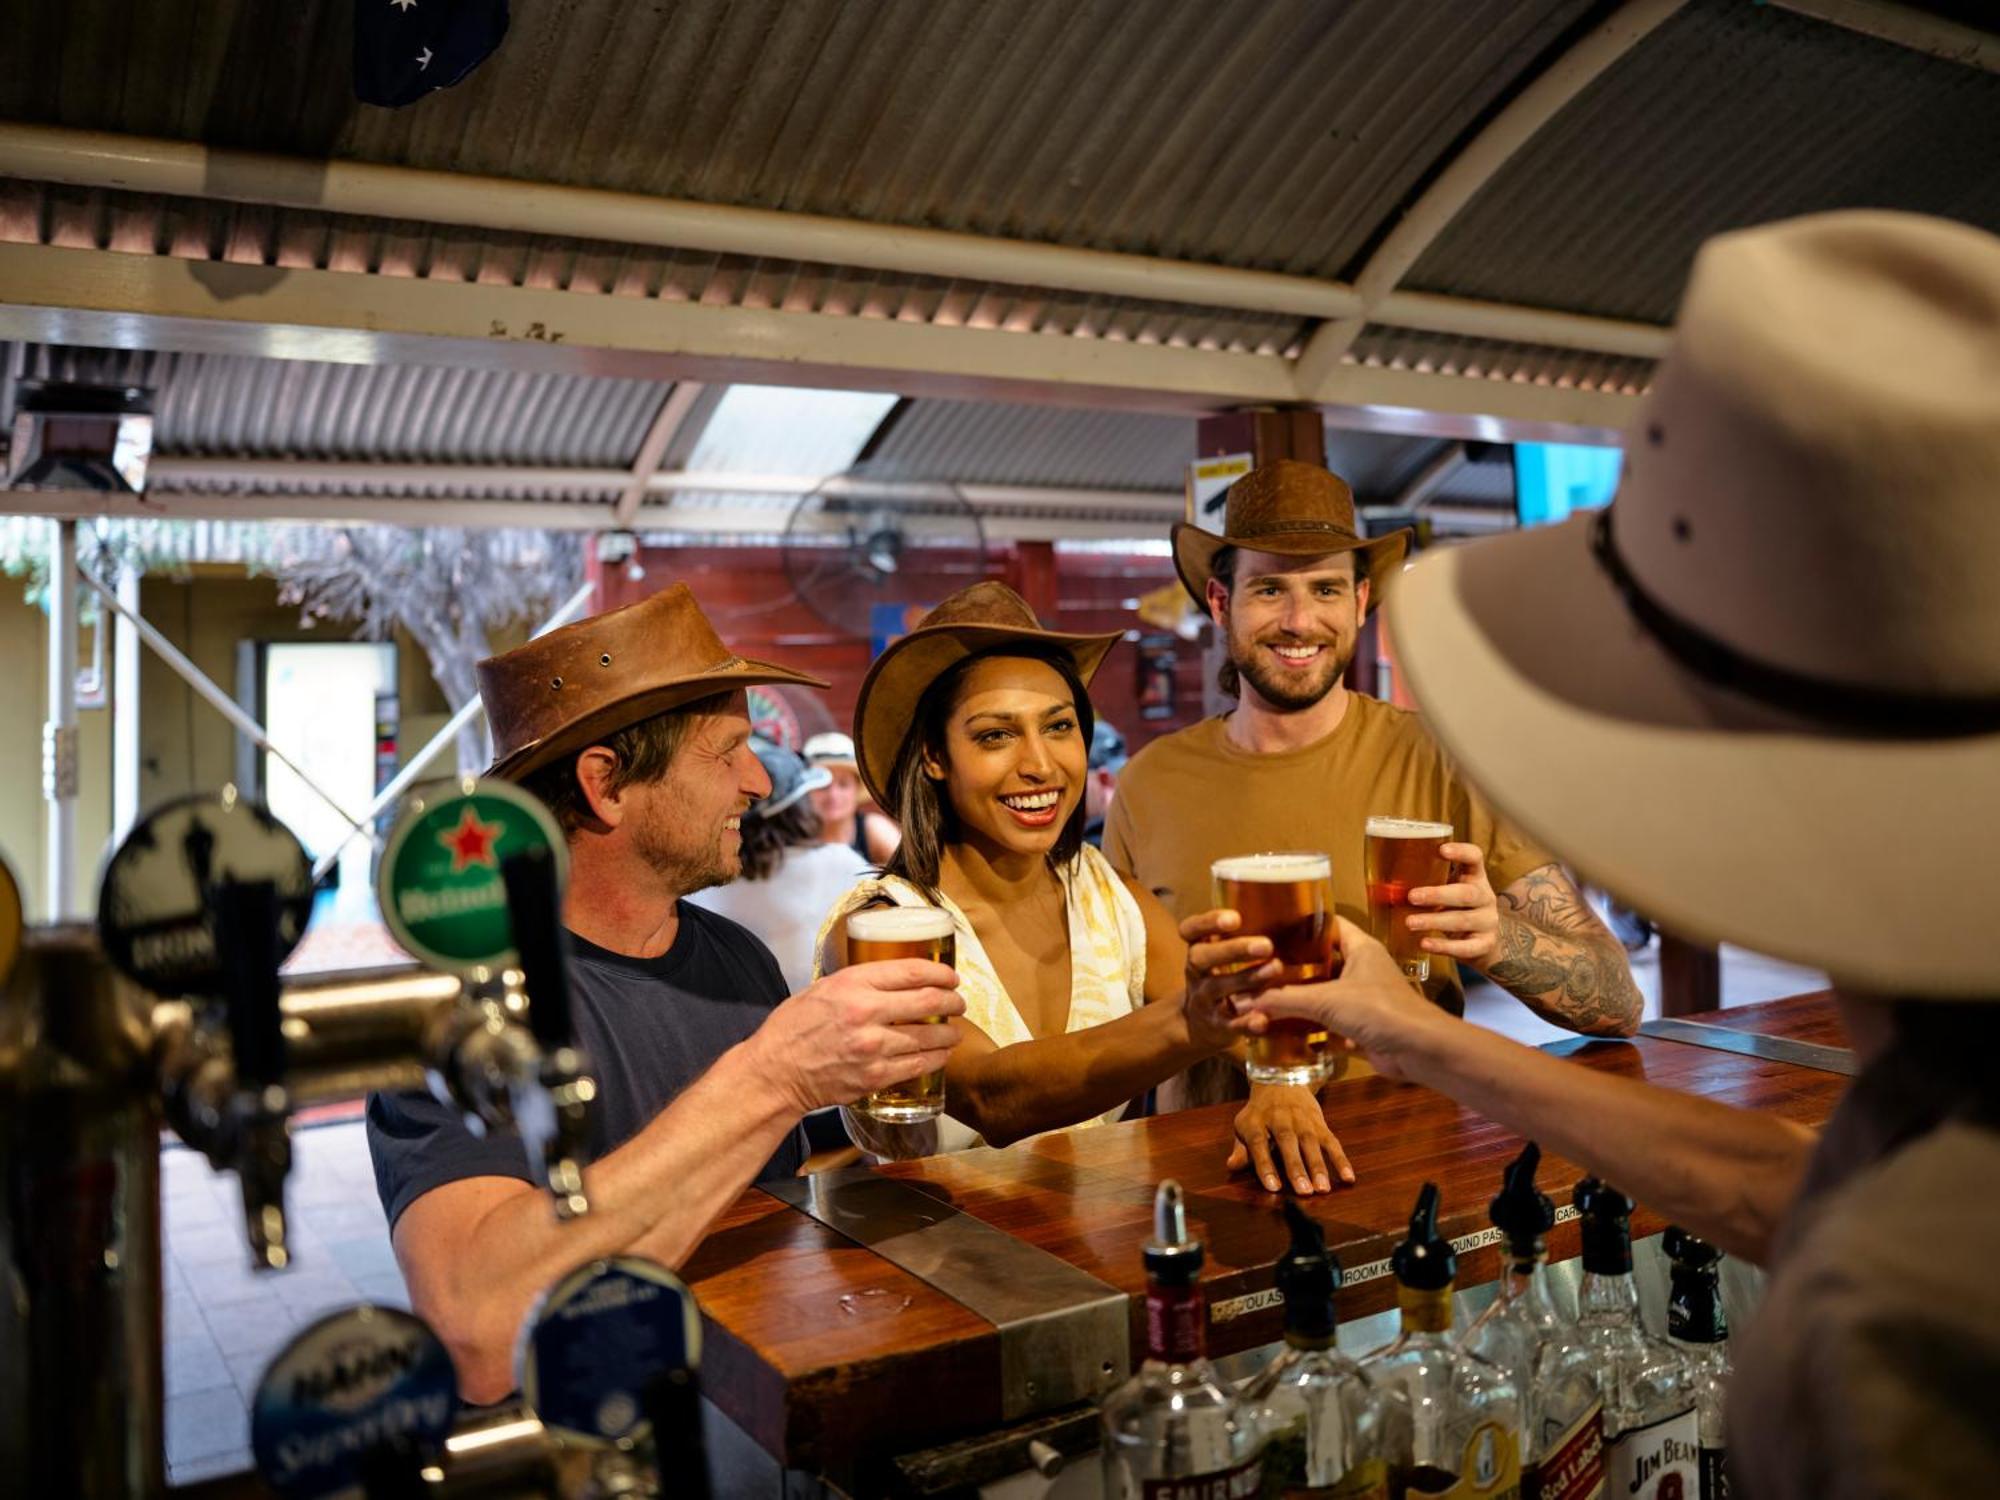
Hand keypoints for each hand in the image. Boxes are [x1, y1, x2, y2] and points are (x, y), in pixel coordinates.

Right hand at [749, 960, 963, 1114]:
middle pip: (928, 1001)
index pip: (912, 972)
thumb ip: (859, 982)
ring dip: (949, 1033)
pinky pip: (917, 1065)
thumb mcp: (823, 988)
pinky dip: (936, 1058)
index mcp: (853, 984)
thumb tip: (894, 979)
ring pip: (929, 1036)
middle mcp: (866, 1012)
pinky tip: (941, 1054)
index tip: (951, 977)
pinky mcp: (875, 1076)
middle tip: (959, 1003)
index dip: (940, 973)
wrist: (776, 1072)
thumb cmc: (793, 1027)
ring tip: (955, 1032)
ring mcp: (873, 1047)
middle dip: (952, 1001)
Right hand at [1178, 907, 1281, 1051]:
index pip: (1191, 929)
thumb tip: (1306, 914)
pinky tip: (1263, 1019)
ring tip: (1275, 970)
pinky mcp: (1217, 1026)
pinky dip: (1245, 1022)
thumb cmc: (1226, 975)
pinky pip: (1229, 1024)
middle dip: (1233, 949)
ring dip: (1246, 979)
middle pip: (1202, 956)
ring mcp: (1204, 1000)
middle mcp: (1196, 971)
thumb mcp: (1226, 953)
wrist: (1201, 1024)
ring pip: (1217, 988)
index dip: (1208, 922)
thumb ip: (1250, 935)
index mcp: (1200, 947)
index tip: (1235, 918)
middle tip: (1266, 945)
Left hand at [1226, 1084, 1353, 1192]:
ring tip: (1323, 1189)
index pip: (1259, 1144)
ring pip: (1312, 1144)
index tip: (1273, 1187)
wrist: (1281, 1080)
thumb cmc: (1260, 1113)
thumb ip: (1241, 1149)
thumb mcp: (1245, 1126)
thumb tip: (1231, 1167)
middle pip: (1288, 1143)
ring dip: (1318, 1166)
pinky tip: (1348, 1177)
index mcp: (1257, 1122)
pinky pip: (1332, 1142)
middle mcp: (1280, 1119)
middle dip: (1296, 1168)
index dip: (1265, 1166)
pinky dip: (1341, 1159)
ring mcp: (1302, 1121)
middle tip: (1304, 1192)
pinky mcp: (1320, 1123)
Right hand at [1233, 919, 1450, 1081]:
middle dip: (1294, 964)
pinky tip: (1284, 1024)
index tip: (1272, 925)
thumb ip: (1284, 999)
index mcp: (1360, 947)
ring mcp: (1363, 996)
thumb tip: (1245, 1000)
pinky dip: (1312, 1022)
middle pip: (1322, 959)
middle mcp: (1362, 967)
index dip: (1302, 923)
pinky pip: (1330, 1018)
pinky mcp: (1363, 1023)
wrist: (1418, 1049)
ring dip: (1301, 995)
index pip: (1328, 924)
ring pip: (1326, 990)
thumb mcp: (1325, 1000)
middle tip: (1261, 962)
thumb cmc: (1379, 1010)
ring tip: (1266, 991)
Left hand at [1405, 842, 1500, 968]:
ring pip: (1463, 920)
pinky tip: (1425, 943)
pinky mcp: (1485, 944)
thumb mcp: (1447, 892)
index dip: (1461, 852)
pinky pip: (1465, 947)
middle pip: (1467, 893)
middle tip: (1412, 896)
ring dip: (1434, 921)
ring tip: (1410, 923)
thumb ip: (1426, 884)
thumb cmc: (1454, 910)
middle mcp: (1485, 897)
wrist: (1483, 943)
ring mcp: (1488, 922)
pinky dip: (1444, 946)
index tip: (1441, 850)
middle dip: (1438, 894)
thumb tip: (1381, 885)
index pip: (1474, 857)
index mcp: (1474, 877)